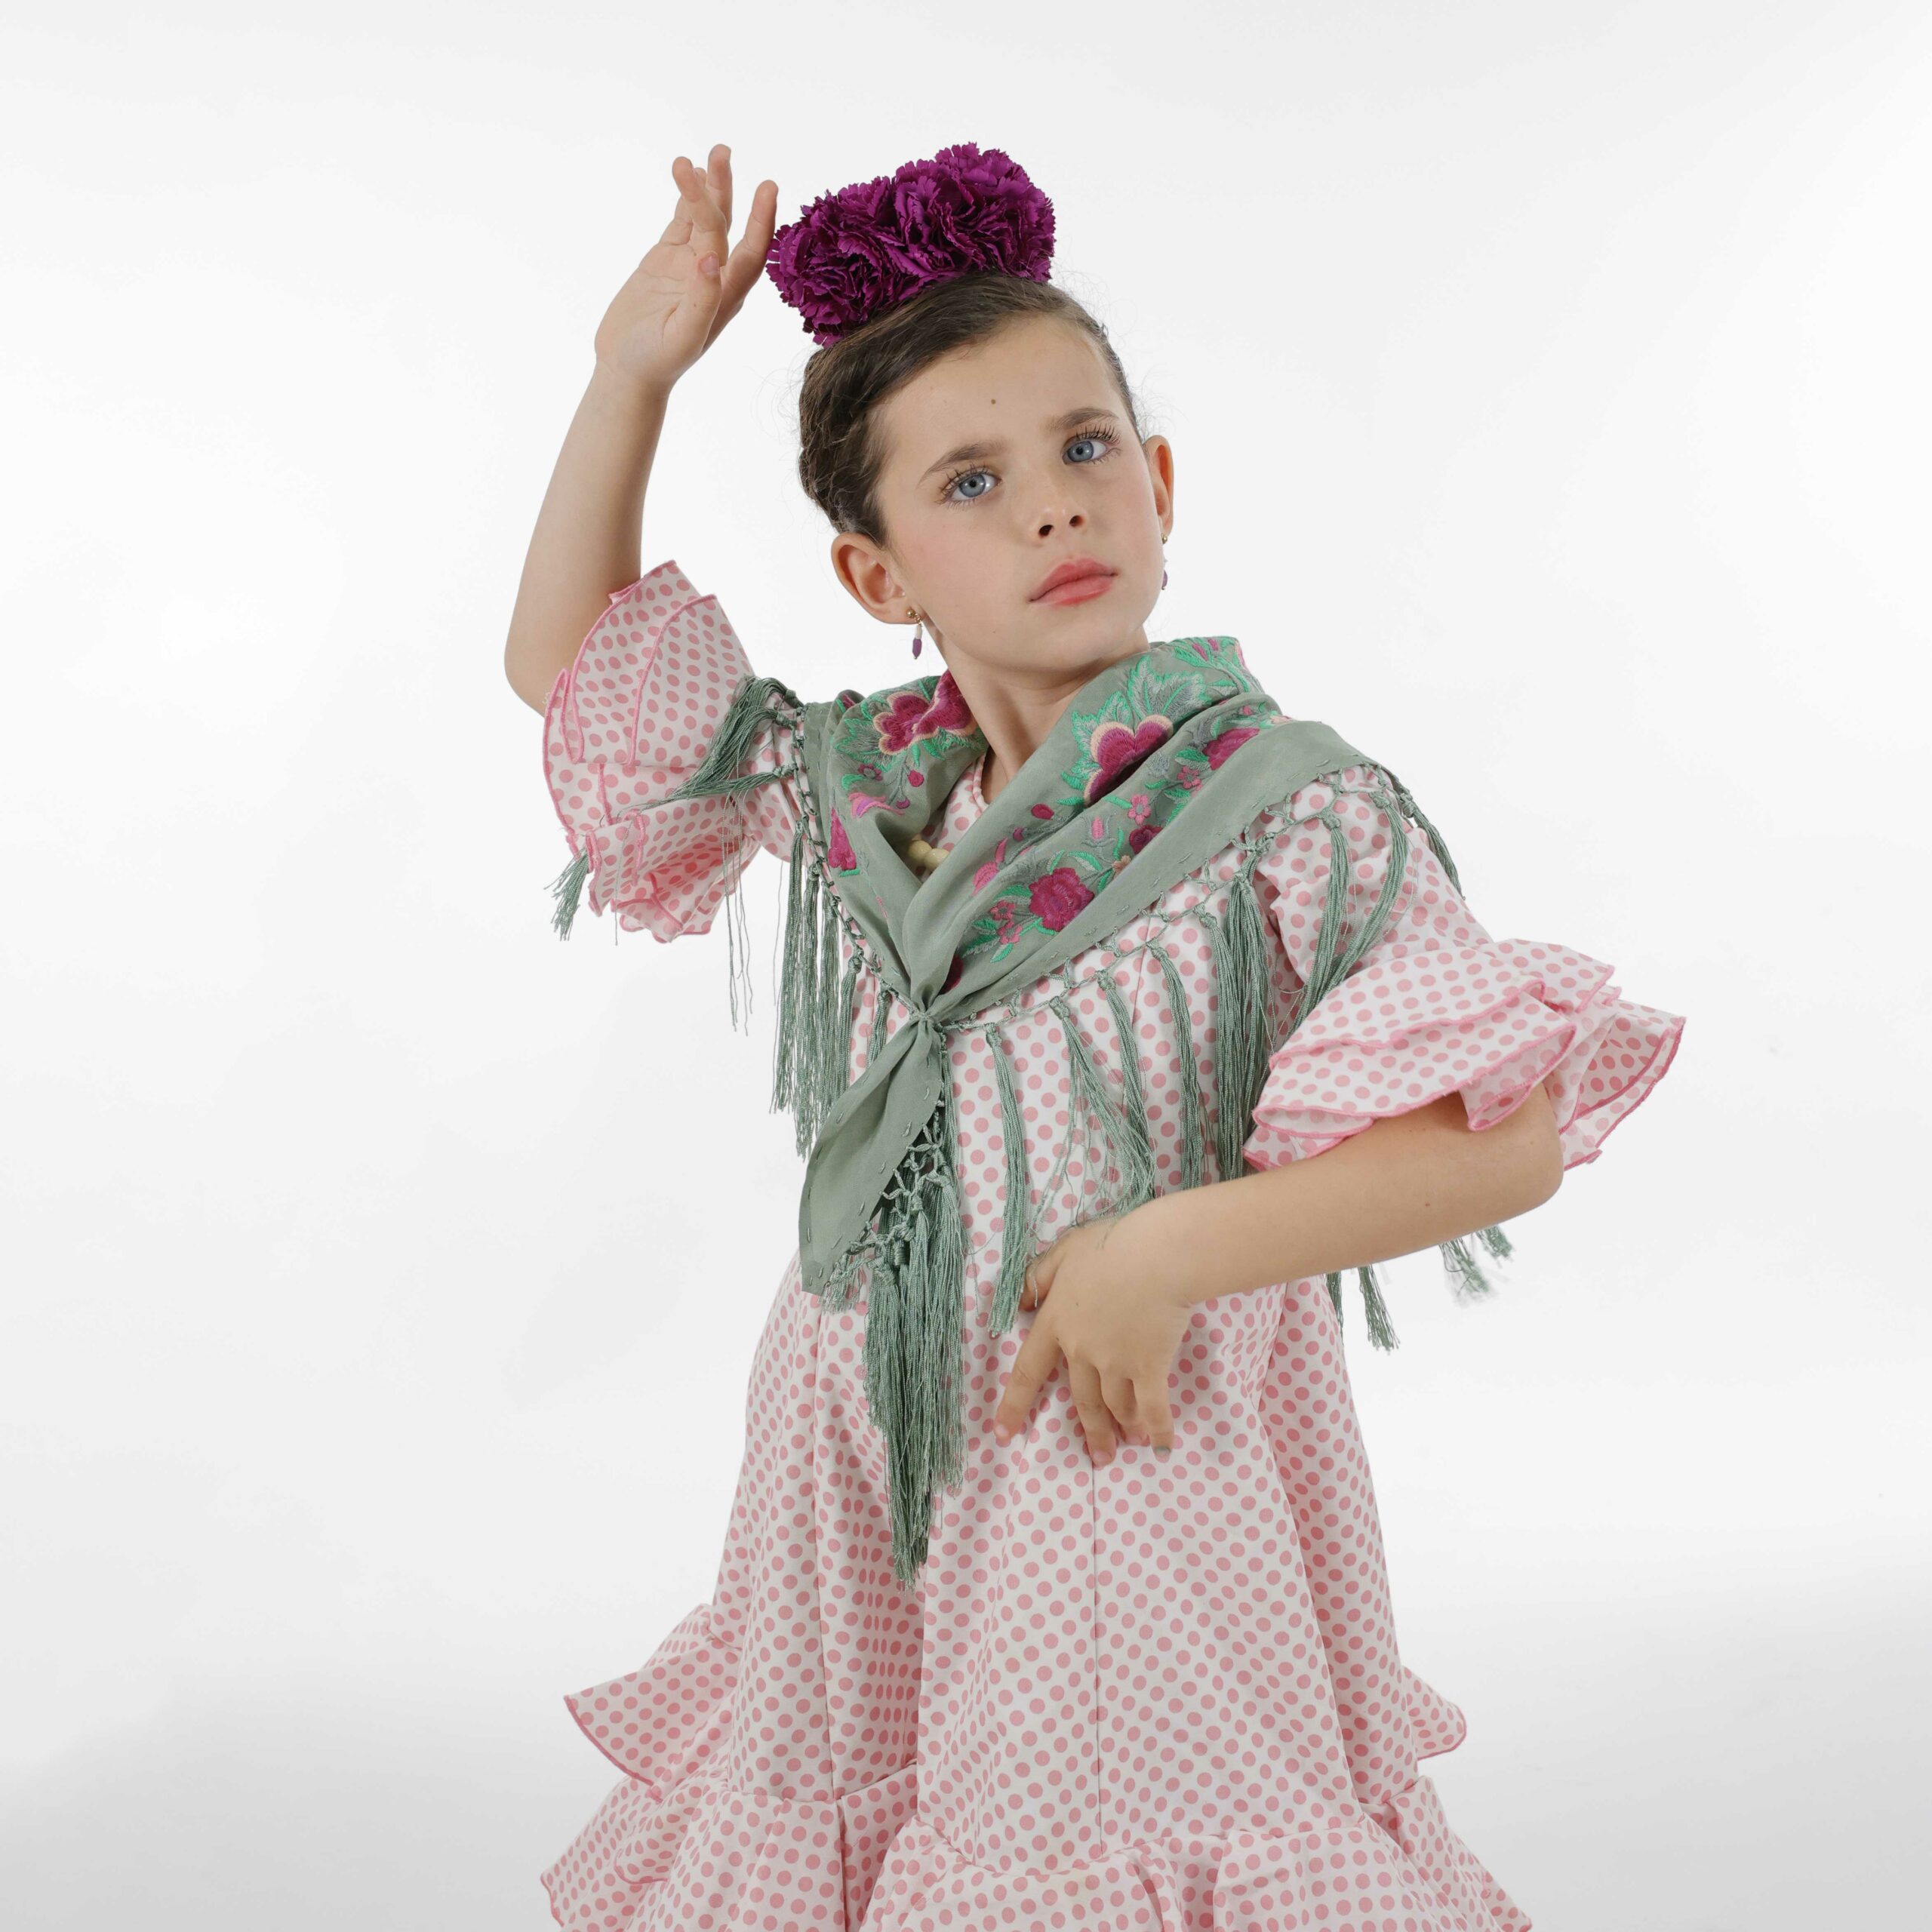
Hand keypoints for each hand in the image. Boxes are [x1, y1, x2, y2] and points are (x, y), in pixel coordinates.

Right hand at [593, 144, 779, 392]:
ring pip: (705, 219)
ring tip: (712, 154)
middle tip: (722, 151)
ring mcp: (690, 266)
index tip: (768, 186)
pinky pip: (682, 223)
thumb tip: (712, 260)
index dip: (762, 221)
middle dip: (725, 190)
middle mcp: (714, 276)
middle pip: (727, 226)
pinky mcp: (667, 260)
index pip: (751, 252)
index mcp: (726, 295)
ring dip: (709, 188)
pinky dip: (686, 200)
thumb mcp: (682, 338)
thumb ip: (702, 301)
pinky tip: (691, 174)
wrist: (628, 370)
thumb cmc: (657, 362)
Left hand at [990, 1209, 1192, 1462]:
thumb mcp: (1064, 1251)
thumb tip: (1020, 1303)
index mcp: (1057, 1322)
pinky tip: (1161, 1446)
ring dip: (1122, 1426)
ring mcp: (1115, 1362)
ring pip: (1115, 1405)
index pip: (1028, 1370)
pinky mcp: (1149, 1366)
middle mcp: (1081, 1350)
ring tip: (1131, 1442)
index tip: (1002, 1434)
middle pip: (1081, 1399)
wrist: (1157, 1255)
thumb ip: (1039, 1277)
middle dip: (1091, 1431)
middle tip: (1099, 1456)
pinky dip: (1158, 1429)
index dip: (1014, 1403)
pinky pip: (1153, 1406)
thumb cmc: (1112, 1245)